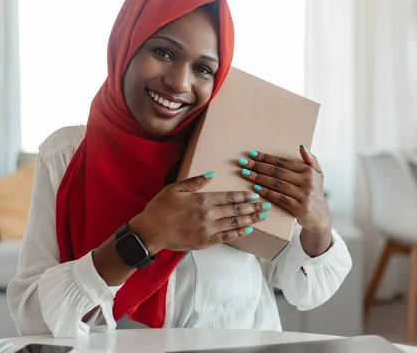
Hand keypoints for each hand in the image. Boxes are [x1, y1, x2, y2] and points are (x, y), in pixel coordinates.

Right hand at [129, 172, 270, 254]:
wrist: (150, 232)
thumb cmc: (160, 208)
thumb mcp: (175, 188)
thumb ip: (195, 181)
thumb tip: (212, 173)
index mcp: (202, 200)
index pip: (229, 197)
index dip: (244, 196)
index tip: (255, 195)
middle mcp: (208, 214)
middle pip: (236, 210)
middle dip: (253, 207)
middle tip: (267, 205)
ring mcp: (208, 230)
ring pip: (235, 224)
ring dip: (251, 219)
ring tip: (263, 216)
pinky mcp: (205, 242)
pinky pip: (227, 237)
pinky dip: (239, 233)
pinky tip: (248, 230)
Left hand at [238, 146, 330, 234]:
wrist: (321, 217)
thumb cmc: (315, 192)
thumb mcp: (318, 174)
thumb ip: (310, 159)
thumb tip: (301, 146)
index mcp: (308, 171)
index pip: (283, 162)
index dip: (266, 157)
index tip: (251, 154)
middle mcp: (307, 182)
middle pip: (277, 172)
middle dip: (258, 166)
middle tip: (243, 162)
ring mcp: (303, 195)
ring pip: (276, 184)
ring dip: (258, 178)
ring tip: (245, 173)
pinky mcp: (299, 208)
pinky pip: (279, 198)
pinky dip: (266, 192)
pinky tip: (255, 188)